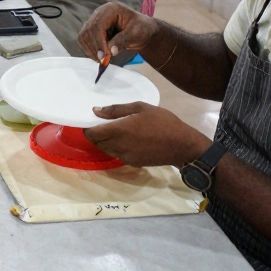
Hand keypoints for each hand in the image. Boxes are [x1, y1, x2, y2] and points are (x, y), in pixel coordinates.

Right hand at [76, 1, 158, 61]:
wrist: (141, 30)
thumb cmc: (141, 29)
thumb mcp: (135, 34)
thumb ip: (122, 41)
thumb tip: (111, 51)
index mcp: (111, 9)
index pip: (98, 25)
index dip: (99, 42)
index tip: (105, 55)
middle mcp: (99, 13)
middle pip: (88, 30)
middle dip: (95, 47)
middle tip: (103, 61)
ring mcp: (94, 20)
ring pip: (84, 36)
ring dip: (90, 50)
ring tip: (101, 60)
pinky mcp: (92, 29)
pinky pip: (85, 40)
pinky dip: (90, 50)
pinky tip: (99, 56)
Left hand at [84, 102, 210, 167]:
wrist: (182, 145)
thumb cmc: (163, 122)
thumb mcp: (141, 108)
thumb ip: (116, 110)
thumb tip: (96, 110)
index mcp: (119, 130)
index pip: (92, 134)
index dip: (87, 128)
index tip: (90, 121)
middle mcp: (118, 146)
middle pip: (97, 142)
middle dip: (96, 134)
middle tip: (103, 125)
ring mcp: (125, 157)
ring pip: (106, 150)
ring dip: (105, 141)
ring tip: (115, 131)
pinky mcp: (133, 163)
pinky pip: (117, 155)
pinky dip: (116, 148)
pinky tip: (127, 140)